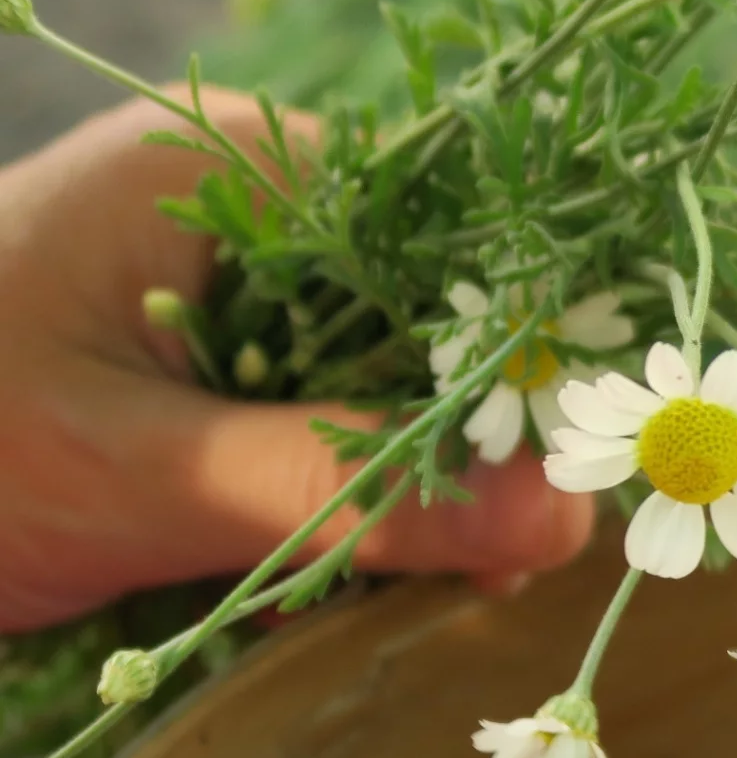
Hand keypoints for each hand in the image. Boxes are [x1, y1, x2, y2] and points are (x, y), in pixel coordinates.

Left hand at [0, 96, 593, 632]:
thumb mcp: (145, 478)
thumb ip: (353, 493)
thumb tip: (564, 522)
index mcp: (230, 171)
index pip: (453, 234)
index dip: (527, 351)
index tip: (571, 472)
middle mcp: (242, 212)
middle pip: (434, 319)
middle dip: (470, 444)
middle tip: (499, 562)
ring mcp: (220, 294)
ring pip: (390, 389)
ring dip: (405, 494)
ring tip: (399, 585)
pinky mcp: (201, 375)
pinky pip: (328, 430)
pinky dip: (344, 510)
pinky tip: (328, 581)